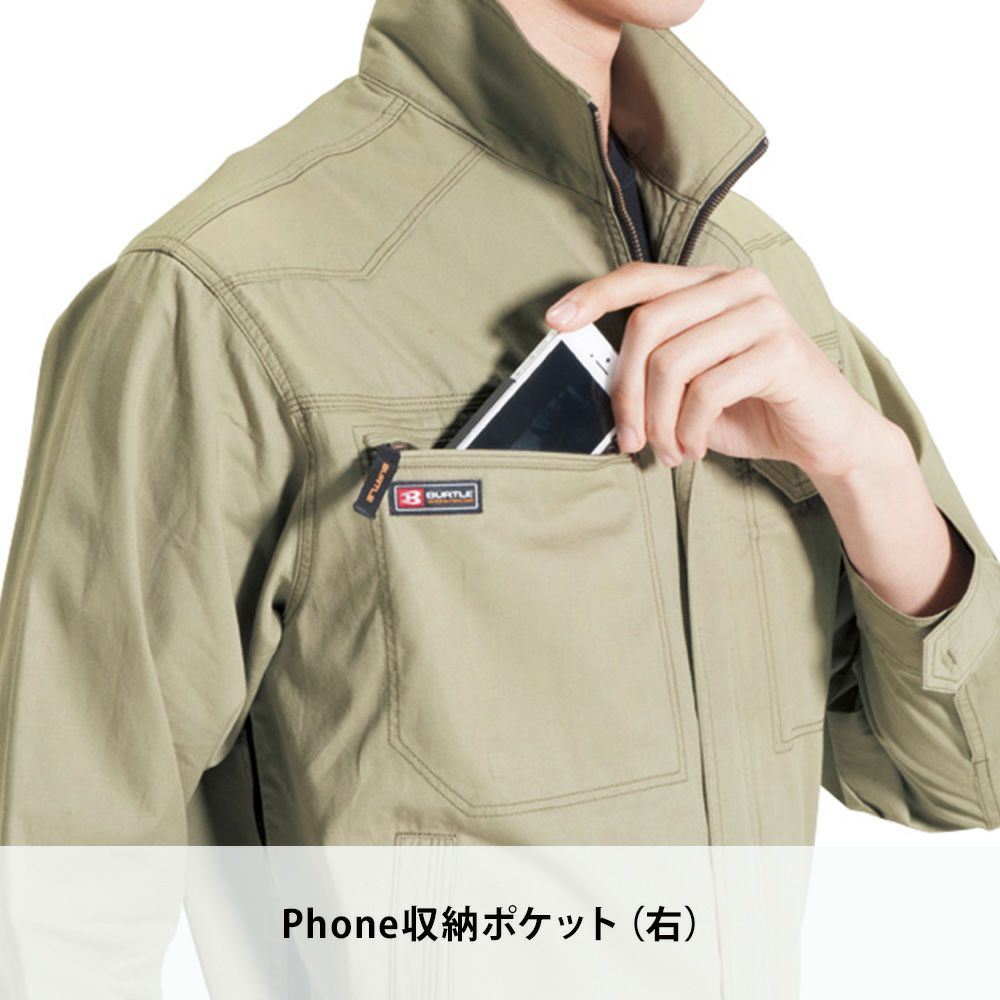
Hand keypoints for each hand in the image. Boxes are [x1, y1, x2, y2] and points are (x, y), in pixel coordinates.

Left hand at [544, 262, 895, 478]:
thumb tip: (597, 381)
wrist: (826, 437)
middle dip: (625, 392)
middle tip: (628, 438)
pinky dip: (690, 430)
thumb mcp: (692, 385)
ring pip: (672, 363)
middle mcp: (738, 286)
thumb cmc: (752, 407)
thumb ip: (654, 368)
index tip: (554, 321)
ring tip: (670, 450)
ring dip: (658, 422)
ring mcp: (764, 313)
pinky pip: (707, 391)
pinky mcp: (782, 351)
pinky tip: (697, 447)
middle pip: (647, 326)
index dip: (593, 296)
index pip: (641, 277)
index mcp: (711, 284)